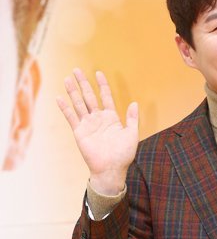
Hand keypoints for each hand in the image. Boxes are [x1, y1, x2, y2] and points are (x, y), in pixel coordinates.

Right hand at [56, 68, 137, 194]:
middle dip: (83, 83)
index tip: (98, 73)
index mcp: (111, 118)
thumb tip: (134, 103)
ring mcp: (88, 125)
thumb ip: (132, 119)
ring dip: (72, 91)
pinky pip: (71, 117)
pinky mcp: (79, 132)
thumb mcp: (132, 135)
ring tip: (67, 79)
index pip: (105, 96)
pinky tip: (59, 98)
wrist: (111, 169)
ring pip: (79, 104)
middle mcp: (98, 119)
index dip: (102, 85)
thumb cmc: (123, 155)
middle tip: (76, 70)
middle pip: (89, 96)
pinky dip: (65, 108)